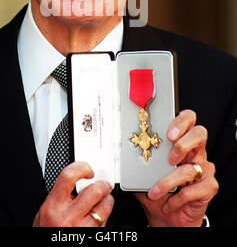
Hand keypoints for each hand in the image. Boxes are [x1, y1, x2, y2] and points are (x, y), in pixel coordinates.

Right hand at [33, 161, 113, 226]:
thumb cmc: (46, 234)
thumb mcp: (44, 213)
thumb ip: (58, 196)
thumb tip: (73, 180)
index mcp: (53, 206)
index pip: (68, 176)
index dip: (81, 167)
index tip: (87, 169)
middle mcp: (69, 217)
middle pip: (94, 191)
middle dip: (102, 184)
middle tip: (103, 184)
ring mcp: (83, 229)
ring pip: (105, 206)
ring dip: (107, 201)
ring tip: (102, 202)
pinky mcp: (94, 237)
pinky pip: (106, 222)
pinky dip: (105, 218)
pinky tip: (97, 220)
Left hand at [135, 110, 218, 226]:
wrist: (166, 214)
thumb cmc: (156, 188)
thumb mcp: (145, 171)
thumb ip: (141, 157)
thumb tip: (124, 148)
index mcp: (181, 140)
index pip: (188, 119)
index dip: (181, 122)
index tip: (169, 134)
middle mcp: (195, 151)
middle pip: (199, 134)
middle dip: (183, 144)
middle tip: (170, 158)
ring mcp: (204, 168)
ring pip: (191, 168)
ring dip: (168, 182)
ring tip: (155, 192)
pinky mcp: (209, 187)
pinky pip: (193, 189)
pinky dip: (177, 198)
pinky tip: (168, 203)